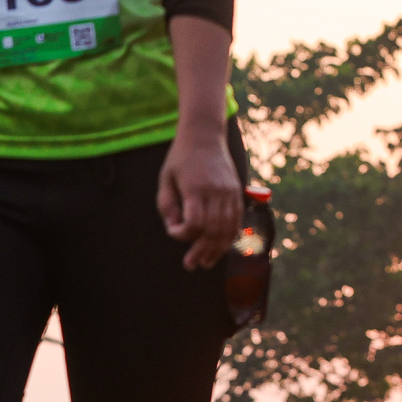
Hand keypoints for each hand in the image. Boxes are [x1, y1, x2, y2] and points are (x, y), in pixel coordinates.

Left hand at [157, 130, 241, 269]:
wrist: (205, 136)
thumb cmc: (180, 158)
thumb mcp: (165, 179)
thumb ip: (167, 205)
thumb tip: (174, 228)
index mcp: (196, 188)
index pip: (195, 222)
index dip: (183, 234)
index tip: (172, 232)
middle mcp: (216, 192)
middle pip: (213, 230)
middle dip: (202, 251)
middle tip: (192, 265)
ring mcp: (230, 193)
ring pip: (227, 229)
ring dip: (217, 249)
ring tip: (206, 262)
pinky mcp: (237, 193)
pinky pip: (236, 221)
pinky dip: (229, 237)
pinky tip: (220, 247)